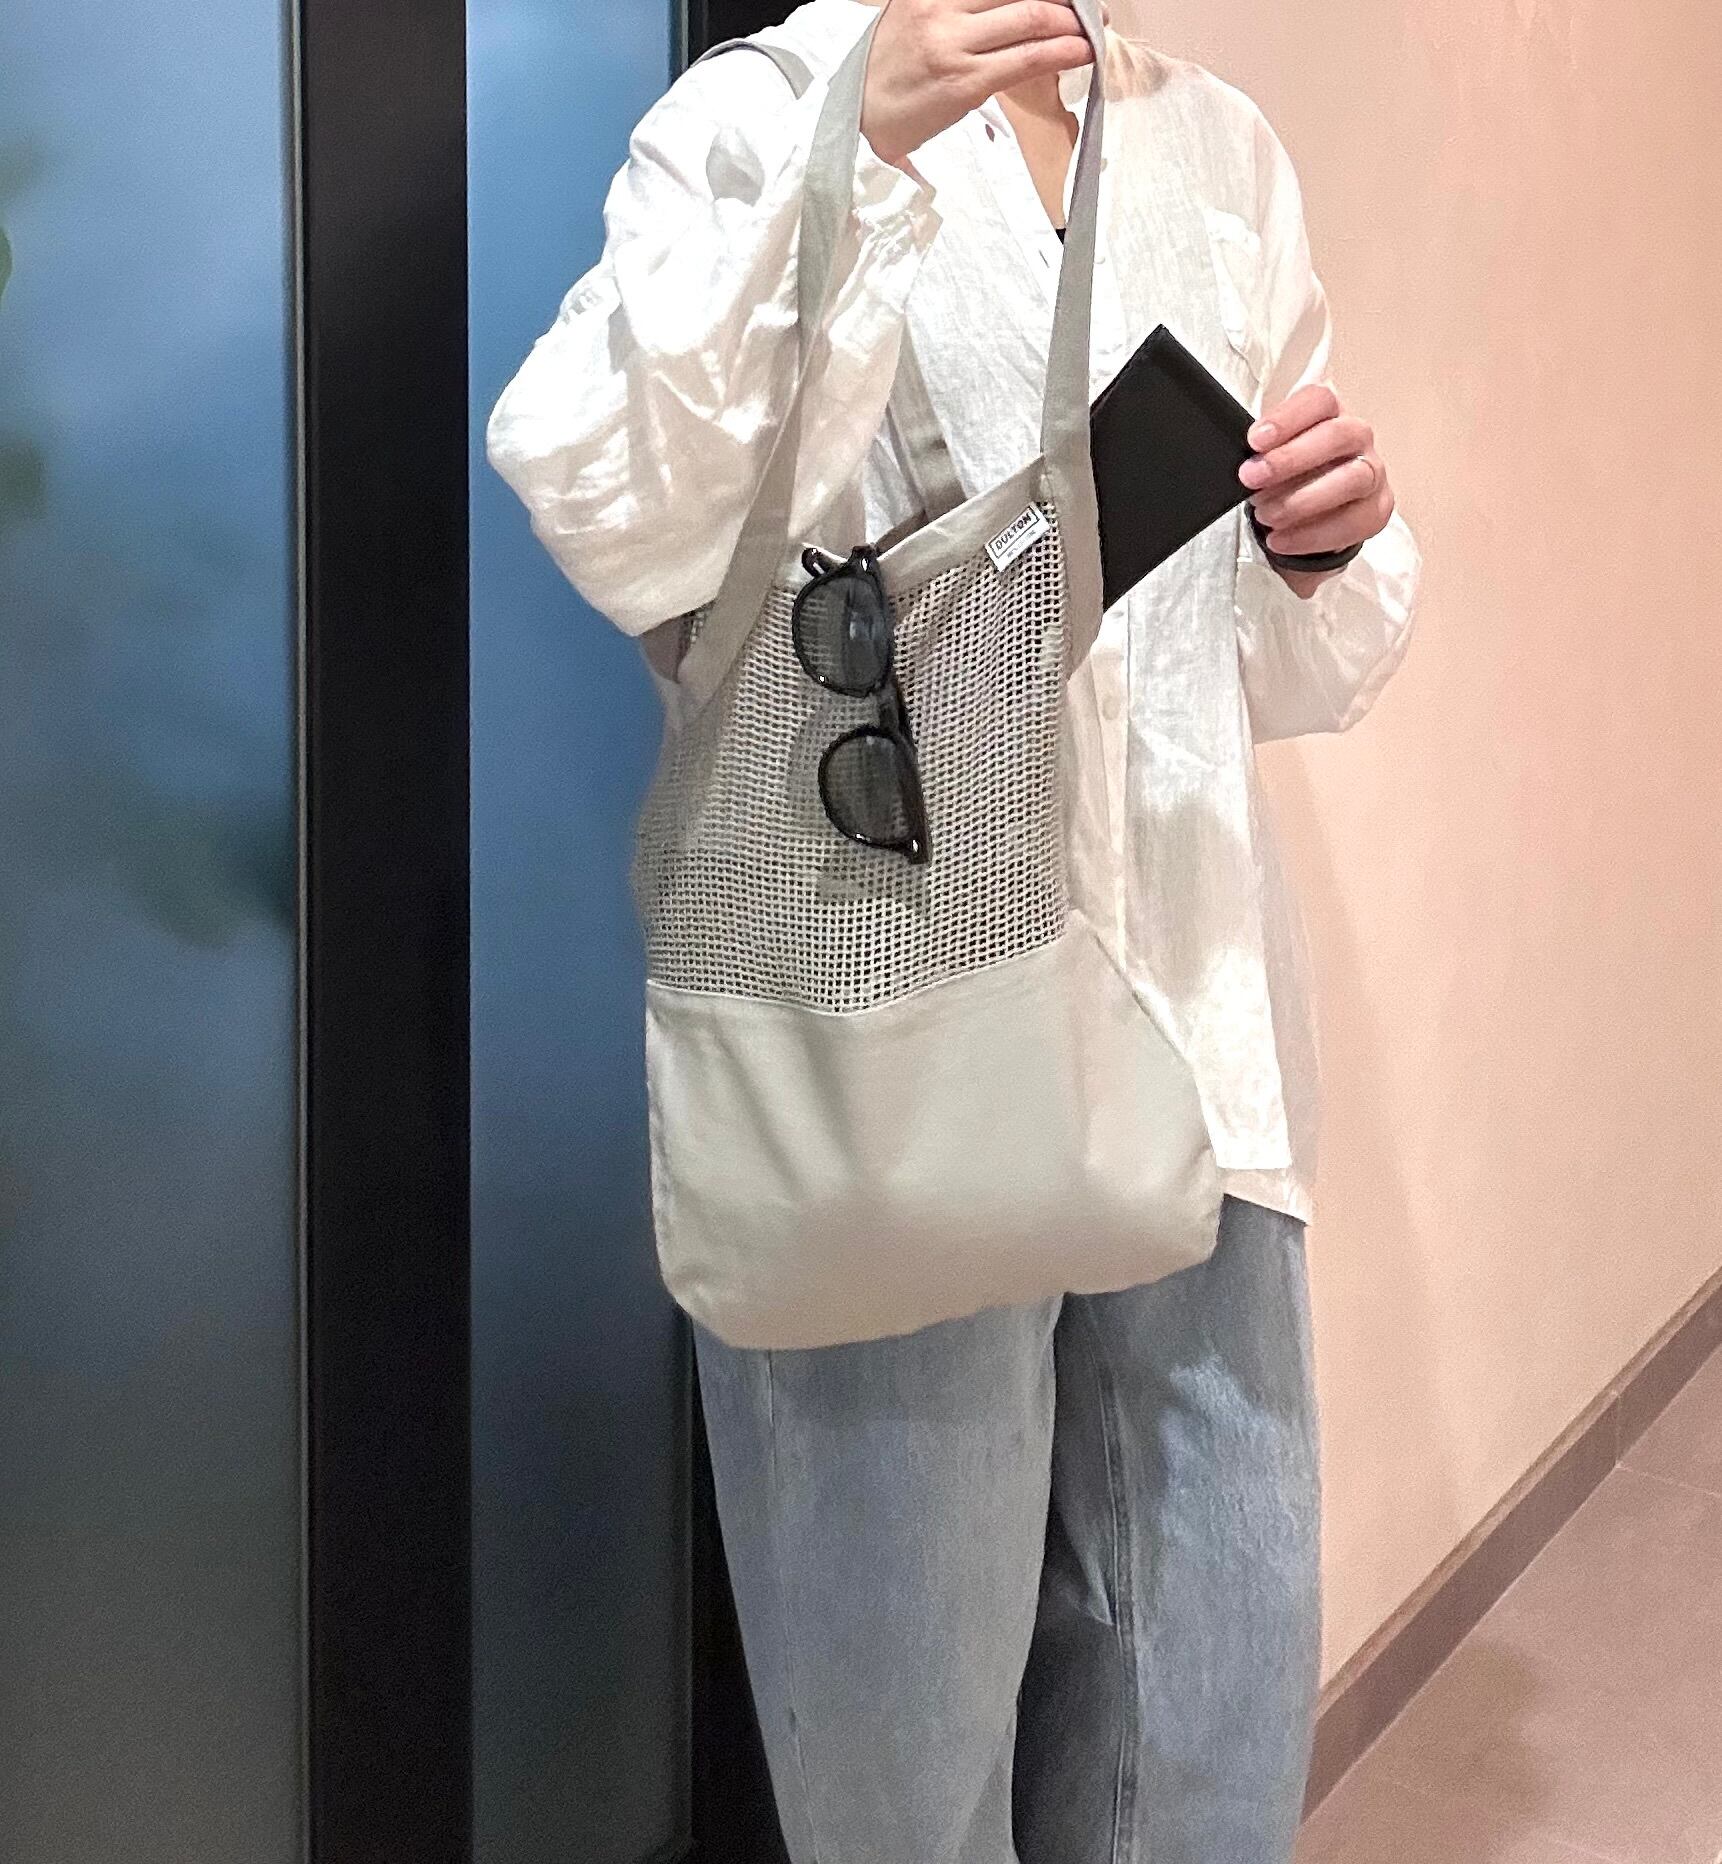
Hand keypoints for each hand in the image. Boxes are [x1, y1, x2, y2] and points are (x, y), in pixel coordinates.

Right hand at [861, 0, 1095, 168]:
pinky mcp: (964, 83)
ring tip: (1092, 30)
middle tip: (1090, 7)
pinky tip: (1082, 52)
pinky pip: (1026, 59)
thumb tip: (1007, 6)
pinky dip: (1062, 52)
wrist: (856, 118)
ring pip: (1031, 17)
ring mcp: (953, 44)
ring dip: (1071, 22)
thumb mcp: (915, 15)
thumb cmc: (889, 71)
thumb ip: (957, 4)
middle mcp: (942, 7)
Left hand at [1237, 383, 1394, 587]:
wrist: (1314, 514)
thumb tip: (1241, 465)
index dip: (1287, 417)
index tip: (1254, 440)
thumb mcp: (1270, 456)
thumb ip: (1261, 453)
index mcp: (1330, 413)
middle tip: (1251, 478)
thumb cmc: (1290, 476)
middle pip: (1338, 436)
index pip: (1319, 400)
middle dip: (1291, 458)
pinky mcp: (1377, 510)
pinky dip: (1312, 535)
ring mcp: (1372, 473)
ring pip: (1351, 479)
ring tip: (1265, 515)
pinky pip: (1352, 523)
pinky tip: (1280, 540)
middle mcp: (1358, 437)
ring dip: (1302, 500)